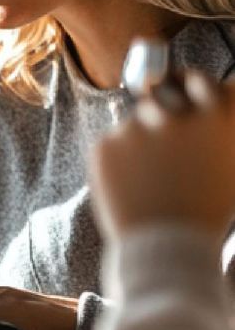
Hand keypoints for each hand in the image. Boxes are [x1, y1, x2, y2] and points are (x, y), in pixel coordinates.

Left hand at [92, 73, 234, 238]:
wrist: (168, 247)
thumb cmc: (203, 211)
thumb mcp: (226, 169)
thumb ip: (210, 133)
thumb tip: (200, 102)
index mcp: (216, 123)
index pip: (202, 82)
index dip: (193, 83)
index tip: (185, 87)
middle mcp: (179, 118)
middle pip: (160, 96)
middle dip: (158, 110)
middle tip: (159, 139)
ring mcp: (139, 128)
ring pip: (134, 126)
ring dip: (139, 144)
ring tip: (151, 182)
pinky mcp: (107, 144)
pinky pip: (112, 145)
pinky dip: (119, 164)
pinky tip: (131, 189)